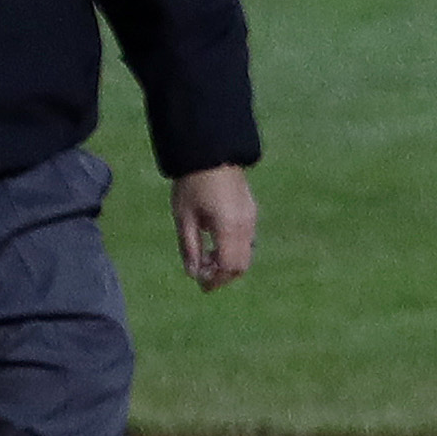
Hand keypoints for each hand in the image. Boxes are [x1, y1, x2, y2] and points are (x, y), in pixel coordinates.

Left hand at [172, 165, 256, 289]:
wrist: (210, 152)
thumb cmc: (192, 183)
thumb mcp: (184, 217)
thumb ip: (190, 248)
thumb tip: (193, 274)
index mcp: (228, 228)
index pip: (228, 267)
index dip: (215, 280)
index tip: (200, 283)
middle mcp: (246, 225)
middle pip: (241, 265)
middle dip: (223, 276)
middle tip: (203, 275)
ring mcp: (251, 217)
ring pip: (246, 254)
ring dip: (228, 263)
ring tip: (206, 256)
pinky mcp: (251, 211)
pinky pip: (248, 240)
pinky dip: (234, 250)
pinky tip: (215, 241)